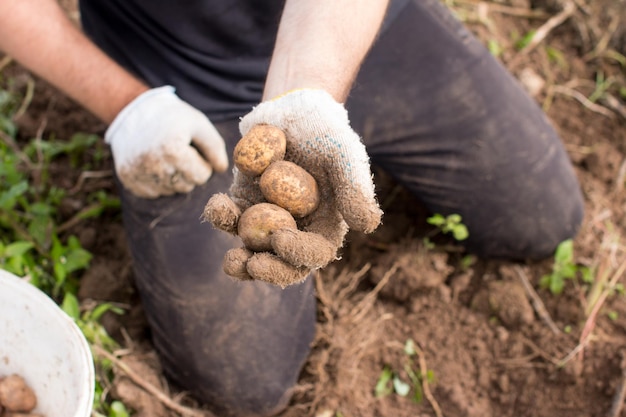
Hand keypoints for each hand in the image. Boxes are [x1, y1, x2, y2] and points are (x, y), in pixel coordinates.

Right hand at [105, 86, 228, 197]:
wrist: (133, 110)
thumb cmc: (172, 117)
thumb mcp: (198, 123)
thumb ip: (215, 147)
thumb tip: (222, 170)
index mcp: (173, 150)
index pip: (202, 176)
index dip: (202, 162)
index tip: (193, 148)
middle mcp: (153, 165)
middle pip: (187, 186)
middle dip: (188, 171)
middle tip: (179, 151)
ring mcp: (138, 173)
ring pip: (171, 191)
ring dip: (173, 177)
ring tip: (165, 155)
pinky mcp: (127, 178)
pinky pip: (154, 192)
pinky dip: (157, 181)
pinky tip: (153, 162)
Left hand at [204, 89, 381, 286]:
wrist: (292, 111)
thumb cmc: (323, 132)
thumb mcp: (344, 154)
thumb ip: (356, 188)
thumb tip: (368, 226)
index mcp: (325, 225)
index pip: (315, 252)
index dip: (298, 253)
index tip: (280, 239)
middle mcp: (297, 229)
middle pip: (283, 263)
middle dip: (268, 270)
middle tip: (252, 265)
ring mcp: (267, 220)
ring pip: (252, 251)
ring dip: (241, 262)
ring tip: (232, 262)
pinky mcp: (243, 204)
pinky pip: (229, 219)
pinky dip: (221, 217)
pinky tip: (218, 205)